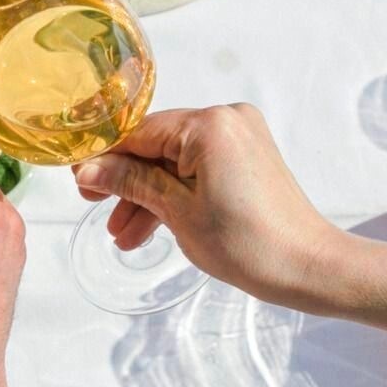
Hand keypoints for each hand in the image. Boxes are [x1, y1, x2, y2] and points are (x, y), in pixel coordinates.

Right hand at [72, 106, 338, 302]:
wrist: (308, 267)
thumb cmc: (247, 243)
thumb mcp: (177, 212)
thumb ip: (130, 183)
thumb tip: (87, 170)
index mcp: (209, 125)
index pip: (139, 133)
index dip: (105, 158)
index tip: (79, 181)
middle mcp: (226, 119)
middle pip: (156, 145)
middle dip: (126, 181)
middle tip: (95, 207)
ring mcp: (239, 137)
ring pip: (174, 161)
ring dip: (148, 194)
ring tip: (123, 235)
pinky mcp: (247, 157)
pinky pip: (196, 168)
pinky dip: (175, 193)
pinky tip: (150, 227)